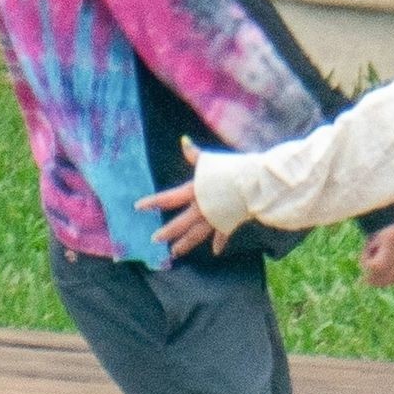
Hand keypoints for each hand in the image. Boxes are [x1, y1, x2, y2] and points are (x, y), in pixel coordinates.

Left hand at [136, 139, 229, 256]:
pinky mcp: (229, 222)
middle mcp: (201, 208)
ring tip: (174, 252)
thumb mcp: (211, 161)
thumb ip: (195, 154)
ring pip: (197, 235)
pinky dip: (219, 242)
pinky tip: (215, 252)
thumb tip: (183, 141)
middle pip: (181, 223)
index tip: (138, 207)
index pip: (168, 198)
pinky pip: (222, 235)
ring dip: (186, 244)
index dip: (153, 202)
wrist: (255, 185)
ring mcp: (215, 218)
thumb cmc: (233, 170)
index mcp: (194, 192)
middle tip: (155, 239)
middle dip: (168, 232)